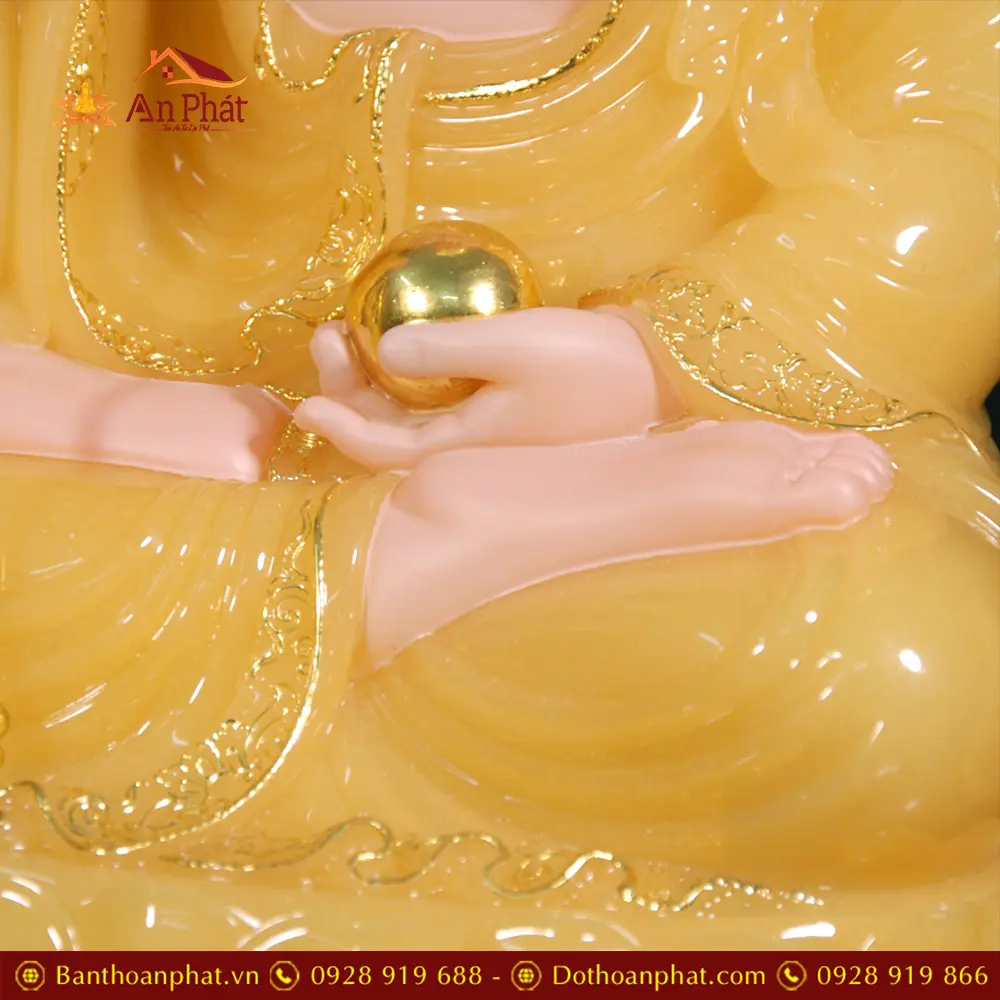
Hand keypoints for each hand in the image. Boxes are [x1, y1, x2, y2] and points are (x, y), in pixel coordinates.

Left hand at [294, 307, 663, 470]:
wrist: (660, 373)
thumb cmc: (593, 364)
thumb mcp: (518, 345)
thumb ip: (445, 347)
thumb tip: (383, 346)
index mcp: (466, 448)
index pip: (384, 450)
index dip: (339, 428)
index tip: (304, 400)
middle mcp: (471, 448)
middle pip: (391, 431)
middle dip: (350, 390)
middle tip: (330, 332)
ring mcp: (489, 430)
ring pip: (414, 412)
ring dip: (378, 377)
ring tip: (353, 326)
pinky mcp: (506, 408)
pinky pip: (441, 397)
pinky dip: (416, 370)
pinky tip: (408, 335)